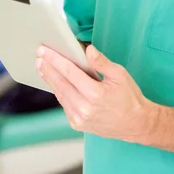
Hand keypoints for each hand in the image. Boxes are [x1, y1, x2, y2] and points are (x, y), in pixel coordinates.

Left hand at [35, 45, 156, 142]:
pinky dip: (58, 92)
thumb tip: (88, 50)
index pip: (69, 72)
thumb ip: (102, 62)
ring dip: (50, 80)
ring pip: (60, 95)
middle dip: (48, 68)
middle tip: (38, 56)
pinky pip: (64, 104)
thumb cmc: (129, 98)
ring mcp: (79, 118)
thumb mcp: (120, 75)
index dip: (55, 60)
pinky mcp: (77, 124)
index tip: (44, 51)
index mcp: (95, 93)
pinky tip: (55, 82)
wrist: (135, 124)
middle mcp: (84, 108)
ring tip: (42, 67)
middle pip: (60, 83)